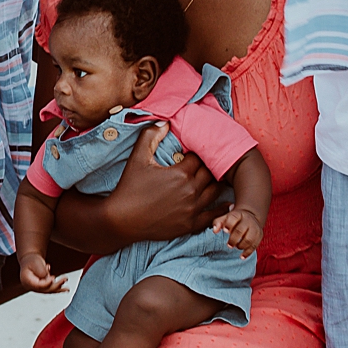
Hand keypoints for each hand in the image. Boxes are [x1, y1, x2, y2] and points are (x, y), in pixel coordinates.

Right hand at [18, 252, 66, 293]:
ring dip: (58, 288)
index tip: (53, 278)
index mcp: (27, 281)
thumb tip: (48, 277)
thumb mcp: (35, 262)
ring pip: (49, 290)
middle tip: (64, 279)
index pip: (38, 285)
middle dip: (55, 285)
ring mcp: (37, 288)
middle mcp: (31, 287)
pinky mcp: (42, 287)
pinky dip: (58, 287)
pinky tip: (65, 289)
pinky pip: (51, 288)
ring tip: (67, 289)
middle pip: (44, 289)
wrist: (30, 260)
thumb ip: (41, 271)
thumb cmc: (32, 260)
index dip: (46, 283)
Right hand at [101, 123, 219, 244]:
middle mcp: (191, 191)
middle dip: (207, 167)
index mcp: (181, 173)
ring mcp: (192, 210)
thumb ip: (150, 136)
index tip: (191, 155)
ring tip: (215, 179)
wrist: (122, 220)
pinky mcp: (190, 225)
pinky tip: (225, 203)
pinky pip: (213, 215)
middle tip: (204, 165)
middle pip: (210, 174)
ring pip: (215, 192)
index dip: (196, 154)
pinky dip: (220, 208)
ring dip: (216, 184)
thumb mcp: (137, 158)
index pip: (199, 158)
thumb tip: (165, 122)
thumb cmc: (129, 188)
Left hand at [210, 204, 263, 254]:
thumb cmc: (234, 220)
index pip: (234, 218)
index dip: (229, 224)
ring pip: (249, 239)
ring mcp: (255, 228)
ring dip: (241, 245)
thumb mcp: (226, 218)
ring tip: (236, 247)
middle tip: (229, 245)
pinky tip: (242, 256)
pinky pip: (255, 245)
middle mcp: (248, 220)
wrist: (251, 217)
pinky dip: (248, 252)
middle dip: (234, 239)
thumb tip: (215, 231)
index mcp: (238, 214)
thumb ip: (218, 223)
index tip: (225, 231)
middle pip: (241, 230)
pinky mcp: (259, 235)